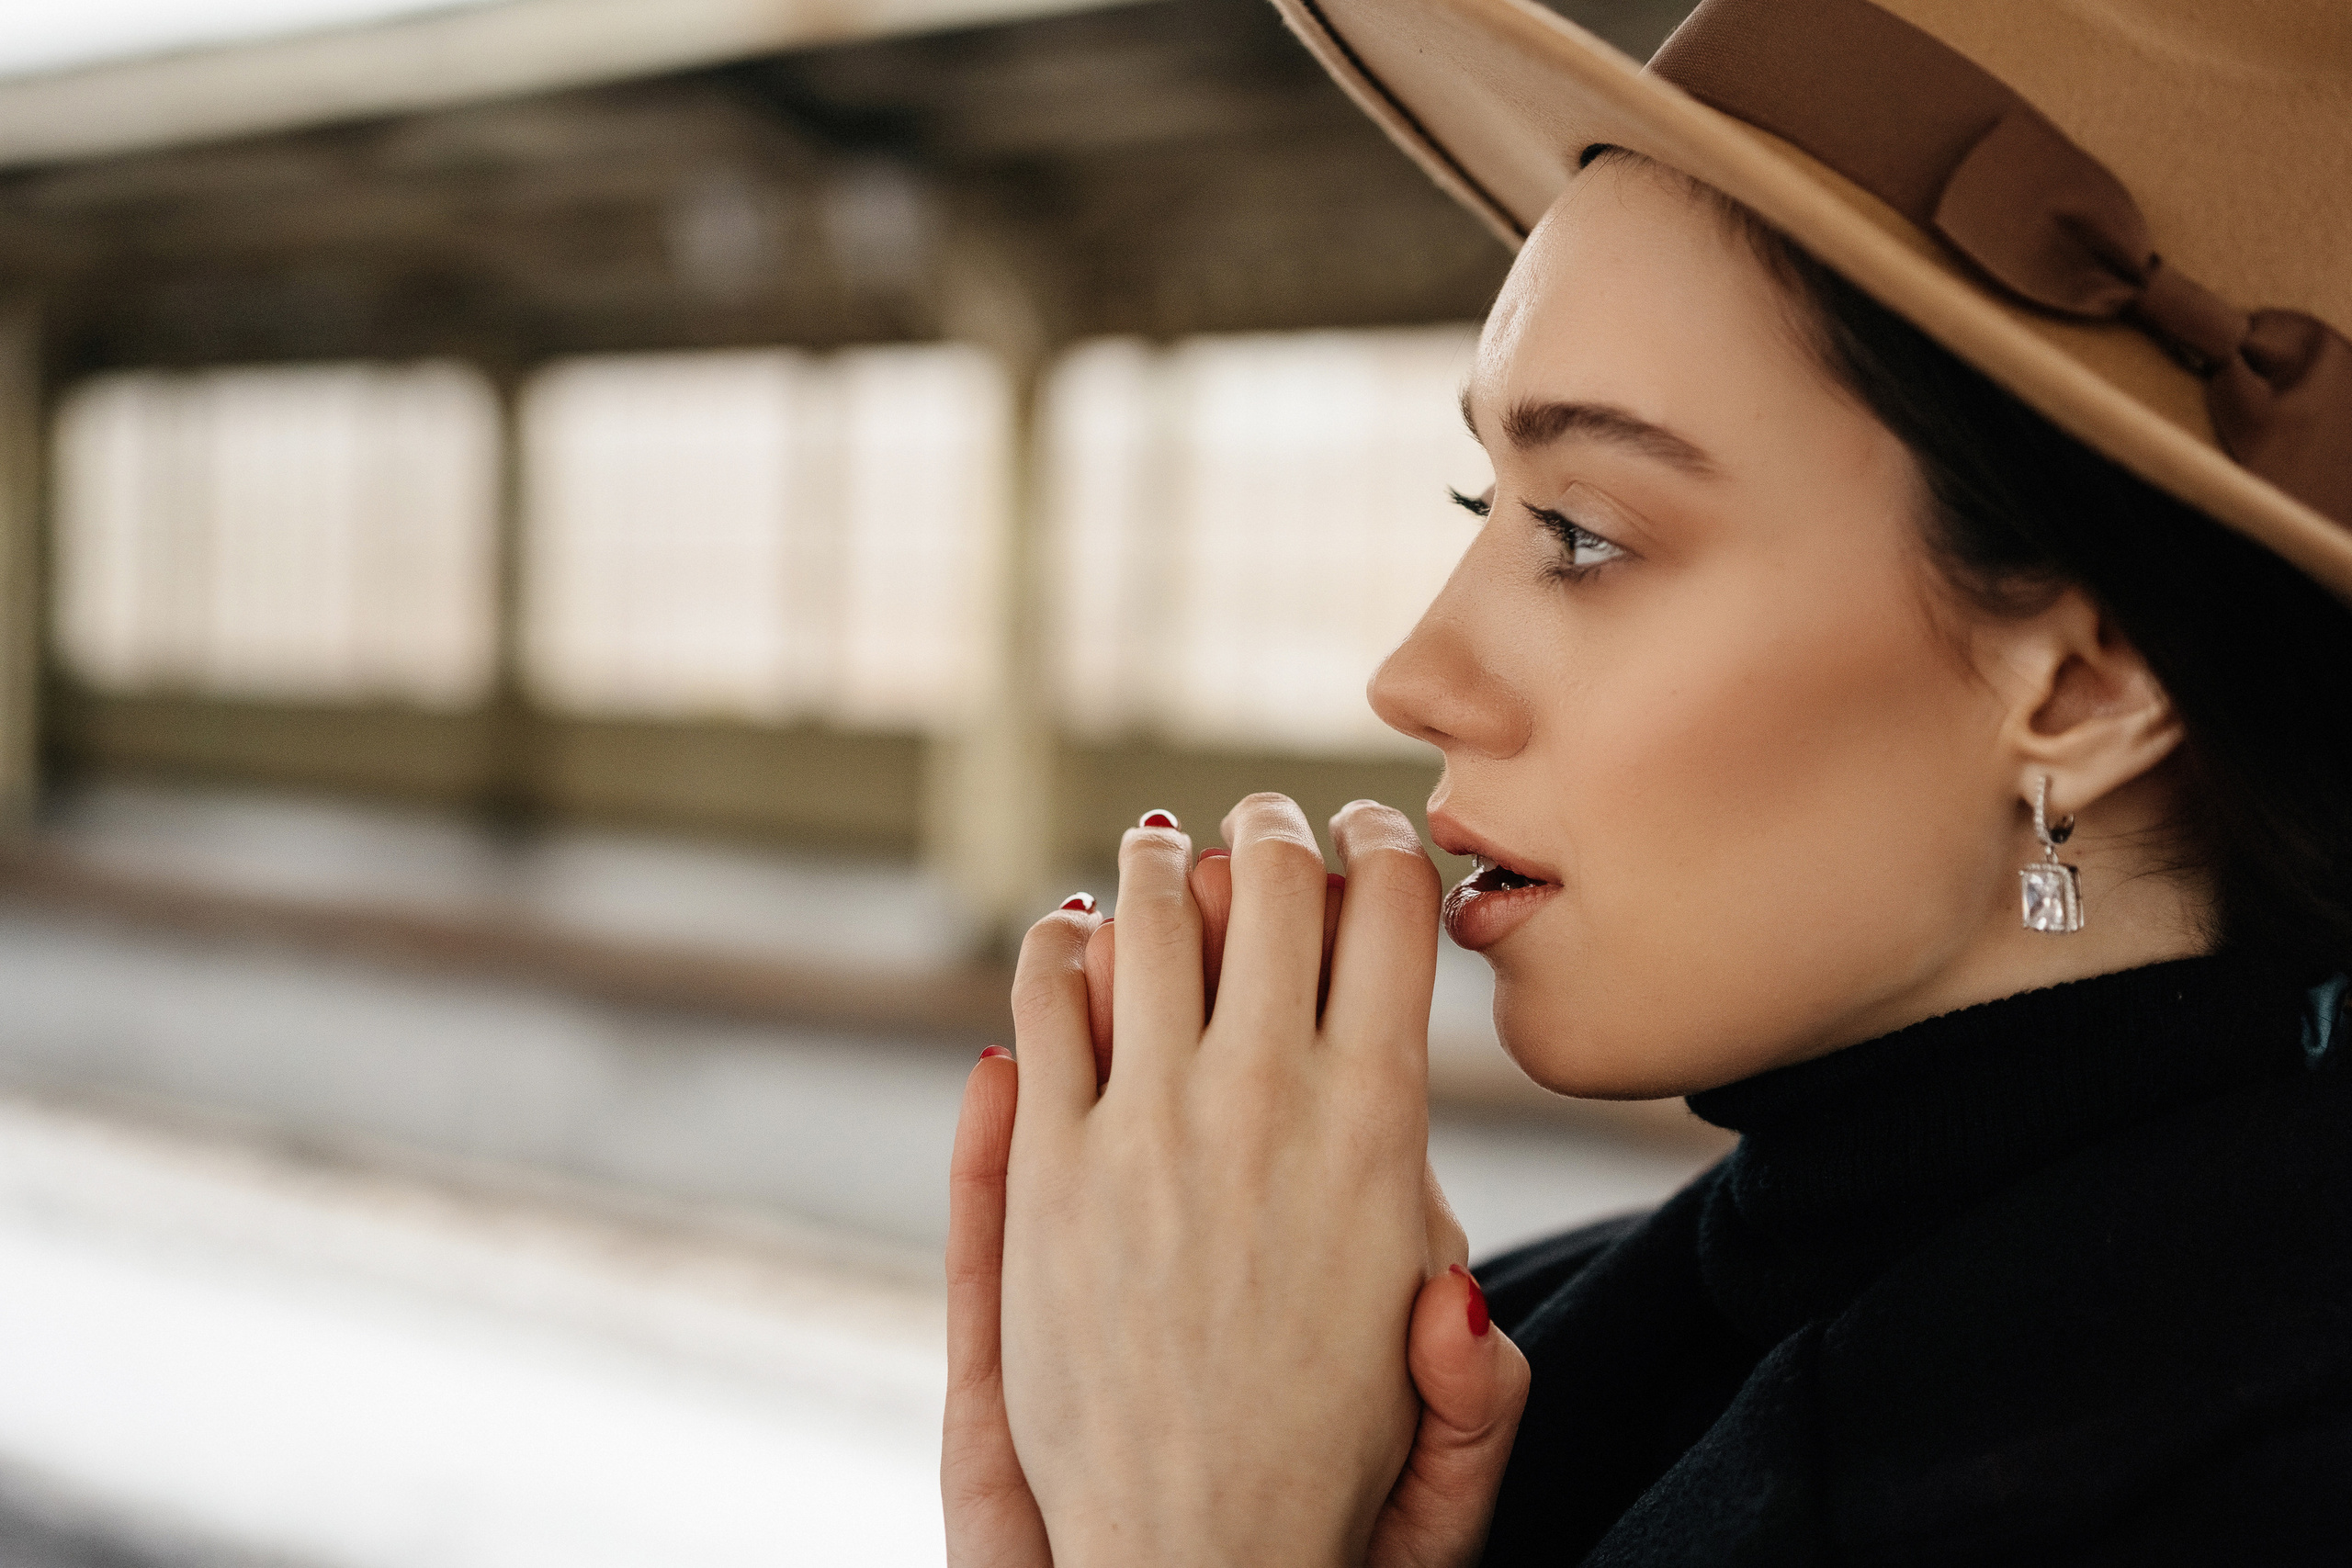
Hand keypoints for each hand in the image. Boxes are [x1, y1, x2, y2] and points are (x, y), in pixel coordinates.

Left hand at [977, 796, 1526, 1565]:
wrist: (1185, 1566)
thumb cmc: (1320, 1489)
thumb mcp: (1449, 1420)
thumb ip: (1478, 1342)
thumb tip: (1455, 1272)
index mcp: (1375, 1131)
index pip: (1388, 913)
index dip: (1383, 843)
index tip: (1369, 831)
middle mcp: (1261, 1103)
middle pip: (1270, 877)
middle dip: (1272, 825)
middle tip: (1263, 822)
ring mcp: (1142, 1126)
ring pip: (1147, 916)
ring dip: (1159, 861)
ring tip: (1163, 850)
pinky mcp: (1047, 1169)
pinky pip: (1043, 1003)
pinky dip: (1058, 946)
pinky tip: (1071, 937)